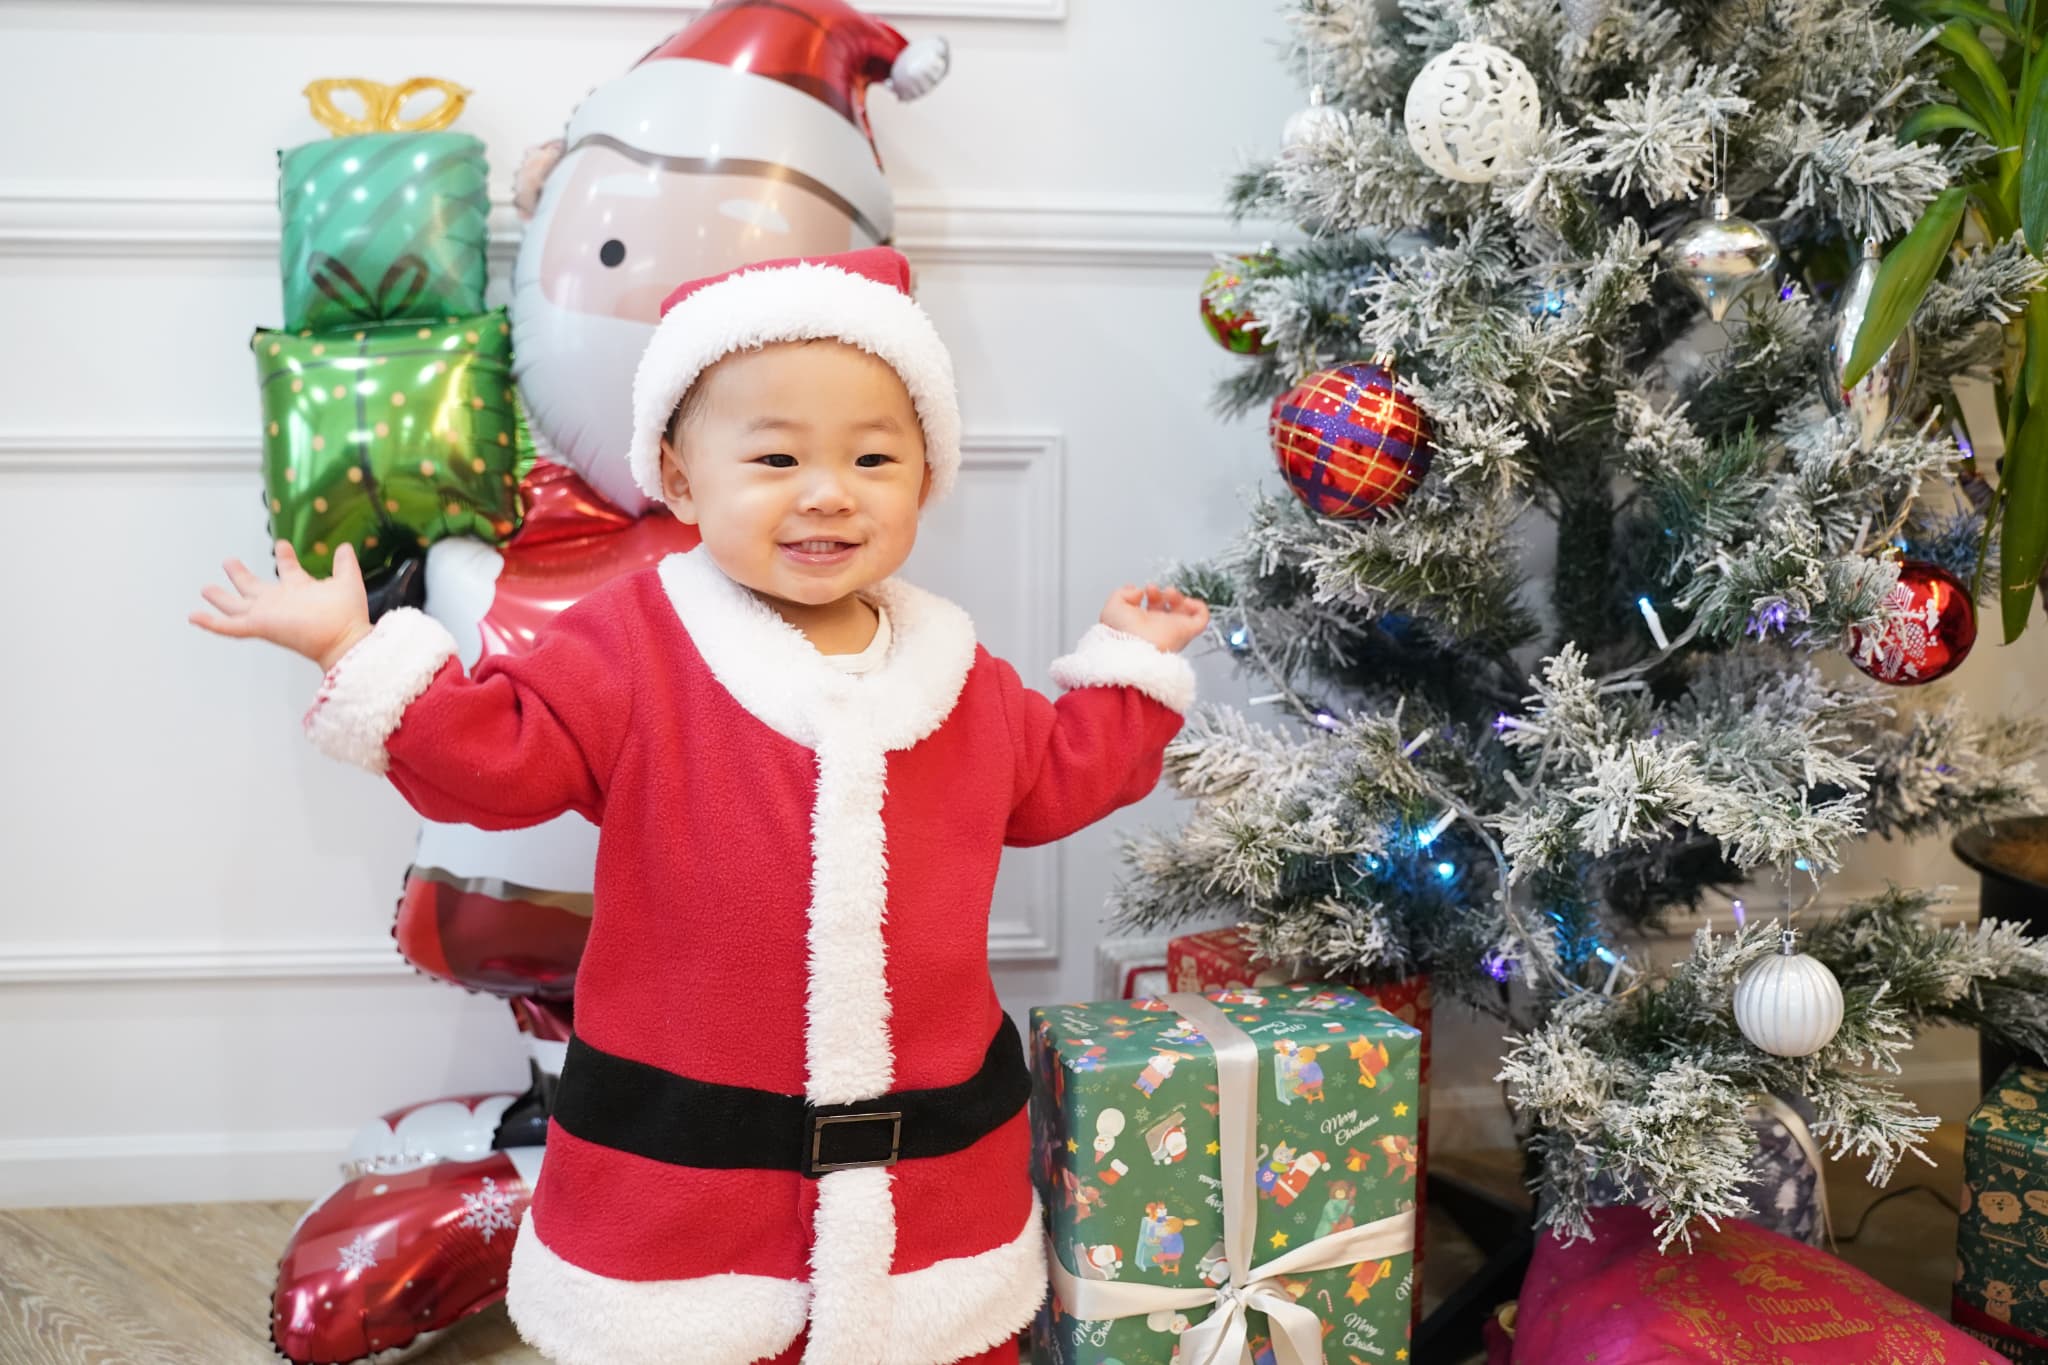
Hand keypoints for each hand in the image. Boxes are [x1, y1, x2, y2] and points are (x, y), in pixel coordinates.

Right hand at [190, 540, 373, 672]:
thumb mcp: (347, 581)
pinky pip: (229, 626)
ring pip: (236, 605)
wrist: (342, 637)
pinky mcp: (258, 625)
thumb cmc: (347, 615)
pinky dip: (210, 622)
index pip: (289, 571)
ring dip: (221, 597)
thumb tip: (344, 546)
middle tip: (229, 561)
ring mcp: (267, 614)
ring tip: (206, 589)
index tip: (282, 545)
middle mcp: (280, 602)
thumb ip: (345, 564)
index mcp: (300, 590)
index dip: (285, 557)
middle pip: (255, 587)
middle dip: (242, 575)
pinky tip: (194, 616)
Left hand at [1100, 583, 1209, 653]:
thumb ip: (1122, 594)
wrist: (1132, 651)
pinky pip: (1202, 619)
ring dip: (1179, 597)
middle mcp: (1157, 626)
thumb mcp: (1113, 607)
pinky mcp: (1186, 631)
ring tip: (1170, 594)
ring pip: (1184, 611)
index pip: (1150, 606)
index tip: (1142, 590)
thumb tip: (1137, 590)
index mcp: (1141, 622)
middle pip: (1167, 607)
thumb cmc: (1120, 634)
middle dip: (1162, 593)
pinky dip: (1199, 607)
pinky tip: (1187, 601)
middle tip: (1153, 591)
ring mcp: (1173, 629)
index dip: (1148, 593)